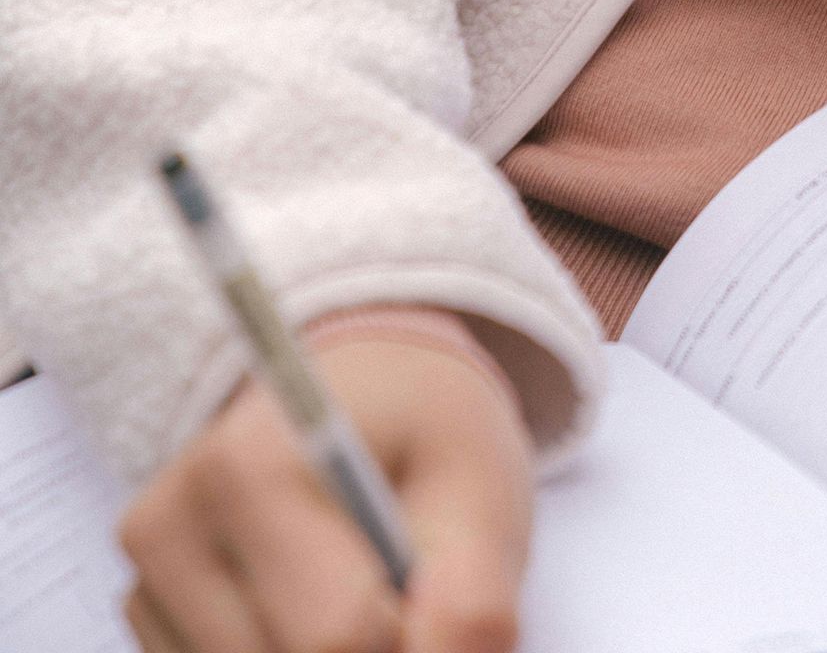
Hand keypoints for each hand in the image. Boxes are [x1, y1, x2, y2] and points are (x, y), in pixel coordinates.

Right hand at [118, 321, 533, 652]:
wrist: (369, 396)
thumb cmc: (427, 439)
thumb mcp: (481, 496)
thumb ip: (472, 608)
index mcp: (249, 467)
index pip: (336, 634)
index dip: (412, 639)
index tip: (434, 591)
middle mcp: (169, 525)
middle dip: (368, 652)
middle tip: (403, 592)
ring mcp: (147, 580)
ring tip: (361, 586)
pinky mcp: (151, 620)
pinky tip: (312, 603)